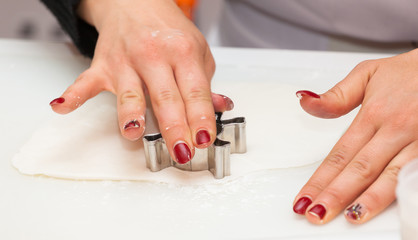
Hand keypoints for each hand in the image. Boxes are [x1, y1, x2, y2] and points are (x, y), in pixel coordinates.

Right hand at [49, 0, 232, 163]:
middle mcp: (154, 56)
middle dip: (174, 127)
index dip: (201, 117)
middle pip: (165, 97)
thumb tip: (220, 107)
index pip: (195, 91)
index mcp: (183, 52)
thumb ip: (205, 83)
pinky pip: (85, 81)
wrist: (136, 3)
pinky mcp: (103, 66)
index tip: (204, 139)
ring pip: (129, 92)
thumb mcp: (197, 51)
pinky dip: (72, 95)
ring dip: (131, 114)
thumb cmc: (168, 30)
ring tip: (134, 132)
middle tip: (180, 150)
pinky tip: (62, 107)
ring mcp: (126, 62)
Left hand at [293, 49, 417, 223]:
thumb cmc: (410, 73)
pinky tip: (387, 206)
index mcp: (374, 114)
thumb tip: (304, 101)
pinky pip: (417, 175)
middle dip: (336, 195)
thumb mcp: (368, 74)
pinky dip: (402, 191)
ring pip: (392, 176)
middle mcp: (395, 129)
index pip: (340, 154)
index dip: (320, 178)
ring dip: (369, 200)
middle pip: (360, 169)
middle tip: (315, 214)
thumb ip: (336, 96)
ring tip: (349, 217)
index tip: (303, 197)